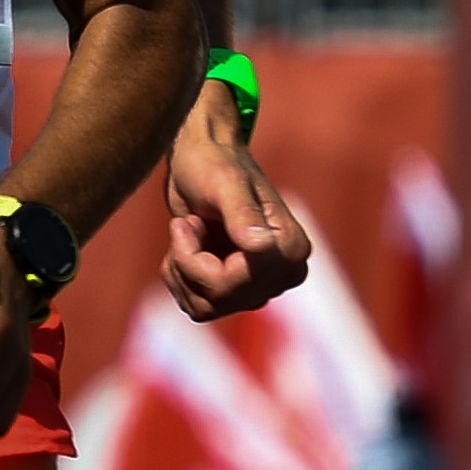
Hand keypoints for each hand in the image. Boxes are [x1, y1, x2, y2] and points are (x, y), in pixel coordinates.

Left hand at [164, 83, 311, 319]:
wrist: (199, 160)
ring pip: (205, 308)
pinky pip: (199, 308)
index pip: (232, 284)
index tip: (188, 222)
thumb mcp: (224, 183)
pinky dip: (180, 280)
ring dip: (181, 272)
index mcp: (290, 249)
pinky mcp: (238, 289)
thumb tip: (262, 248)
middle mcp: (283, 274)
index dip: (194, 260)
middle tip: (185, 224)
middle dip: (186, 262)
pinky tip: (182, 249)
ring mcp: (260, 284)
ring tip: (187, 234)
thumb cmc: (212, 163)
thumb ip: (242, 214)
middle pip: (218, 300)